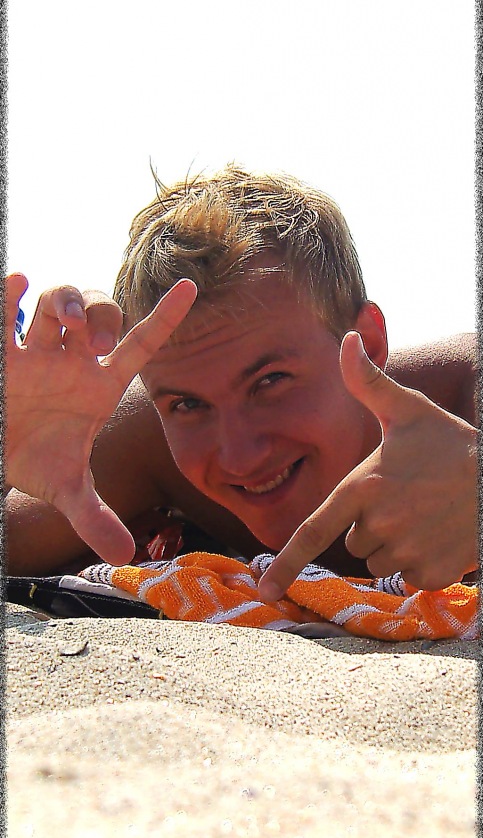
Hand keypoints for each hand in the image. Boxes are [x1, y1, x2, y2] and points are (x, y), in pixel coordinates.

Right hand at [5, 273, 196, 564]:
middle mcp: (73, 359)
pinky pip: (7, 316)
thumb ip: (96, 518)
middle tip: (96, 337)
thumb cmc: (38, 460)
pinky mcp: (3, 354)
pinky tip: (16, 281)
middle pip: (98, 310)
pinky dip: (8, 297)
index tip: (192, 287)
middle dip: (100, 311)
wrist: (1, 455)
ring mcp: (38, 351)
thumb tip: (126, 556)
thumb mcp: (69, 491)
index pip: (141, 344)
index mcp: (100, 383)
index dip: (166, 316)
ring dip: (63, 301)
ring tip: (64, 322)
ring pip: (57, 301)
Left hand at [258, 331, 477, 598]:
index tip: (265, 589)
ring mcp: (408, 552)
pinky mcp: (432, 574)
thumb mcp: (408, 409)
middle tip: (406, 499)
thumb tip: (347, 338)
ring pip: (379, 560)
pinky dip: (419, 562)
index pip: (314, 530)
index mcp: (364, 486)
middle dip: (372, 525)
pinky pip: (408, 576)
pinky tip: (439, 534)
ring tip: (424, 514)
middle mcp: (381, 524)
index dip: (286, 563)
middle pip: (354, 541)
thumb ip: (368, 381)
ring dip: (395, 544)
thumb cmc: (450, 443)